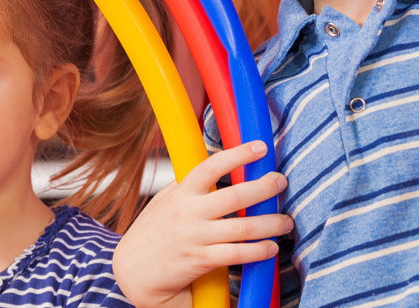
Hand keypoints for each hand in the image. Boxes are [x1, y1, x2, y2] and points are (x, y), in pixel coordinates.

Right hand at [113, 141, 292, 307]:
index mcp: (180, 193)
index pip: (210, 167)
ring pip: (242, 228)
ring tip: (285, 222)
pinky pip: (236, 255)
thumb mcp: (163, 202)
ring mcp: (194, 237)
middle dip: (264, 188)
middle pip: (234, 196)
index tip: (259, 147)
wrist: (133, 271)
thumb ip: (185, 185)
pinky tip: (270, 248)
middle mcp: (188, 213)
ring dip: (270, 224)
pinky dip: (258, 251)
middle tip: (280, 182)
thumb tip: (213, 165)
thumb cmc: (150, 233)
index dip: (237, 154)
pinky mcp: (200, 260)